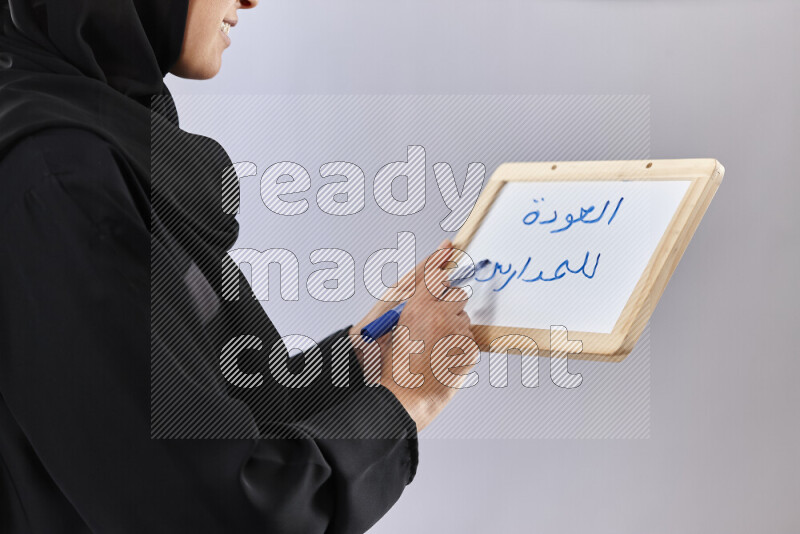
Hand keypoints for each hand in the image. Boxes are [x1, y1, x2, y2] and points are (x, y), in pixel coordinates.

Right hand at [349, 240, 477, 430]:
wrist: (408, 396)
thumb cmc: (395, 366)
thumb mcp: (393, 328)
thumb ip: (411, 305)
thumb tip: (427, 289)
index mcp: (417, 307)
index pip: (435, 275)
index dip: (440, 263)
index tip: (448, 248)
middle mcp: (439, 315)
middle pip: (456, 293)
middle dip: (449, 303)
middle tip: (436, 321)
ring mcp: (457, 332)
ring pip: (463, 317)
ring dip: (454, 326)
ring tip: (435, 345)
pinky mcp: (469, 348)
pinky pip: (468, 337)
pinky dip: (460, 345)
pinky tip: (444, 356)